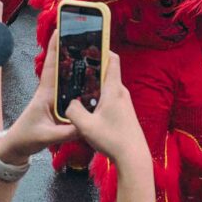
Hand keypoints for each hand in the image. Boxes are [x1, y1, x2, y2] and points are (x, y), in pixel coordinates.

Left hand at [0, 31, 78, 164]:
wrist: (17, 147)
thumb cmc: (27, 137)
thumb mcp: (47, 136)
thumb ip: (67, 132)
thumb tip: (87, 124)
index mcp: (45, 93)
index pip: (51, 66)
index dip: (54, 47)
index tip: (59, 29)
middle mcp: (50, 92)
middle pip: (62, 67)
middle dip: (70, 51)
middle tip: (83, 36)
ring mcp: (54, 98)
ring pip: (67, 78)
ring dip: (76, 66)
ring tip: (91, 53)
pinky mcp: (57, 106)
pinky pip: (70, 91)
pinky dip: (78, 83)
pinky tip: (90, 80)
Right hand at [66, 53, 149, 168]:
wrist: (133, 156)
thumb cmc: (112, 139)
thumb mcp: (86, 126)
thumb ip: (74, 111)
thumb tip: (69, 102)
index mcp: (114, 89)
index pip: (112, 59)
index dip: (102, 49)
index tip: (89, 45)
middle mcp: (121, 92)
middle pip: (109, 72)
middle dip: (94, 67)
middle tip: (78, 65)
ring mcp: (125, 102)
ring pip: (109, 86)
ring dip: (96, 83)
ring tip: (80, 85)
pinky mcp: (125, 112)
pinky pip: (111, 96)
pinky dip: (100, 95)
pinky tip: (90, 105)